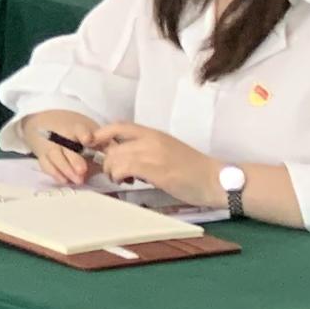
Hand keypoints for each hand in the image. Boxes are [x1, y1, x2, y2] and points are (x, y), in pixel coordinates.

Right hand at [15, 111, 107, 184]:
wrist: (48, 124)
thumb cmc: (77, 132)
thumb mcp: (92, 132)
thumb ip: (106, 145)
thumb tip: (121, 161)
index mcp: (77, 128)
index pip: (80, 130)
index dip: (83, 134)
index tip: (88, 140)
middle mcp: (62, 136)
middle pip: (66, 148)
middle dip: (74, 159)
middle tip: (82, 171)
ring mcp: (50, 146)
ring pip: (56, 157)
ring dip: (66, 170)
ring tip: (78, 180)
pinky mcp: (42, 155)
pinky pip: (46, 165)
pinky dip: (55, 173)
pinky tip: (65, 181)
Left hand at [88, 122, 221, 205]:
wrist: (216, 180)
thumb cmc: (193, 169)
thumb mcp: (168, 151)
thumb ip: (147, 149)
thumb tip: (124, 156)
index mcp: (155, 134)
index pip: (119, 126)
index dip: (101, 134)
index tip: (93, 146)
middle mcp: (151, 140)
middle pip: (112, 146)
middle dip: (107, 161)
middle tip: (116, 174)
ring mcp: (153, 153)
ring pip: (115, 158)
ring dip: (112, 172)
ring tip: (123, 179)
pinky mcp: (155, 169)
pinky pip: (124, 168)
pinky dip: (119, 176)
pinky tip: (128, 182)